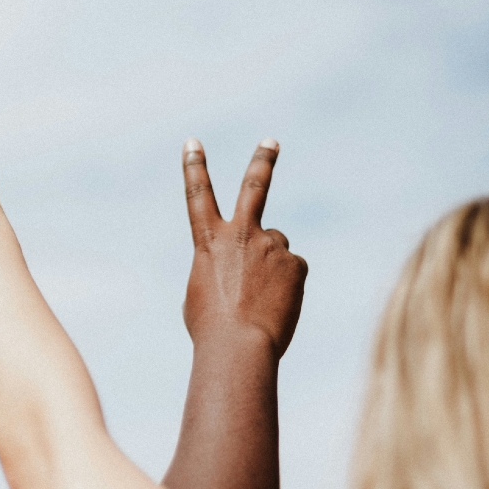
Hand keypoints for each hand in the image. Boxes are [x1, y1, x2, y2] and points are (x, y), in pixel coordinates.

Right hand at [181, 138, 306, 356]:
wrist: (238, 346)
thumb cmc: (211, 328)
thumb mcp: (202, 292)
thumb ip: (222, 266)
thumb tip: (248, 266)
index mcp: (209, 241)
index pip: (198, 194)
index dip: (194, 166)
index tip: (193, 142)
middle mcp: (241, 234)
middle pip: (254, 186)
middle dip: (262, 161)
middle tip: (271, 142)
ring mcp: (271, 245)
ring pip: (276, 249)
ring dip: (271, 268)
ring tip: (260, 299)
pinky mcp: (295, 262)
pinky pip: (292, 271)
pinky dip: (286, 288)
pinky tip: (276, 306)